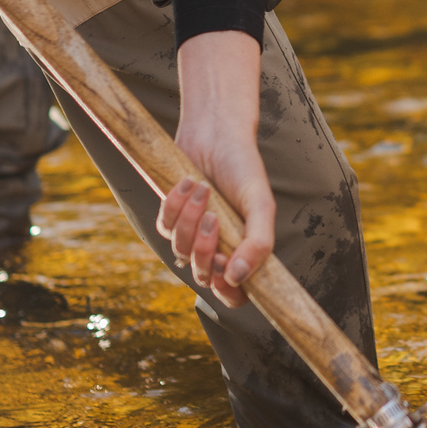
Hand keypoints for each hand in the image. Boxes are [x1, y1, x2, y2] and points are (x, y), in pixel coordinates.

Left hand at [159, 29, 271, 307]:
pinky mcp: (172, 216)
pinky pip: (165, 228)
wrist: (216, 132)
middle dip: (205, 250)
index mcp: (244, 250)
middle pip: (203, 276)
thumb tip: (238, 278)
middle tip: (215, 217)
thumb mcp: (261, 205)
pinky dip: (175, 206)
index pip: (234, 295)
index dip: (228, 293)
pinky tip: (189, 182)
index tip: (226, 274)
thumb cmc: (244, 167)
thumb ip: (259, 243)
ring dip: (190, 221)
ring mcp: (193, 234)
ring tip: (203, 189)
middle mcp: (219, 247)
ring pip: (181, 252)